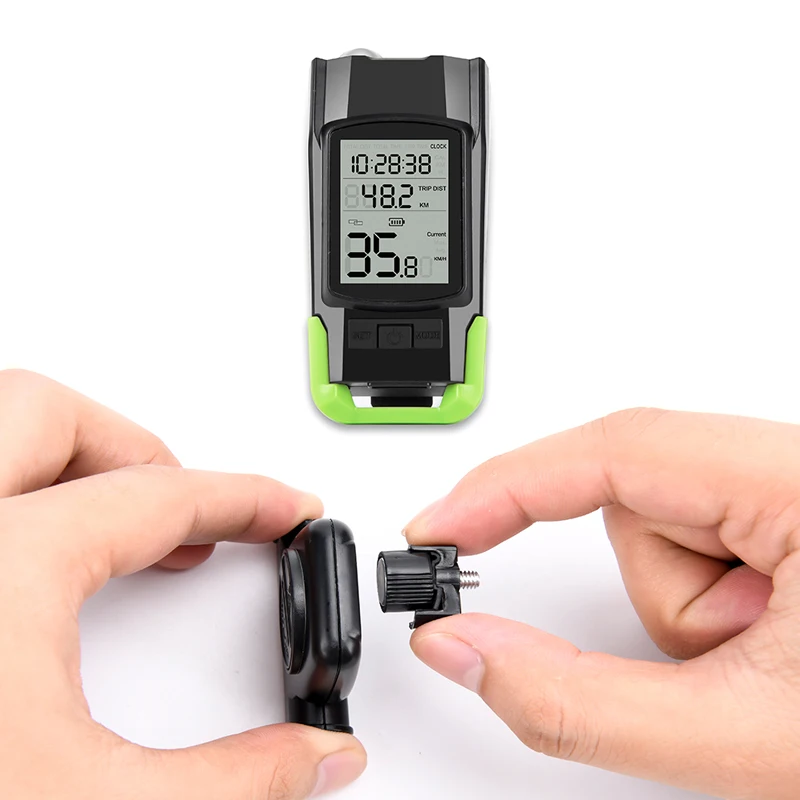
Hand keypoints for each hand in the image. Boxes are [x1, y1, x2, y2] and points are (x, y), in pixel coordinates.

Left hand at [0, 370, 365, 798]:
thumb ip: (232, 780)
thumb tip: (317, 759)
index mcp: (2, 565)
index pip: (159, 496)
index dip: (245, 498)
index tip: (285, 509)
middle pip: (49, 415)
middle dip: (140, 449)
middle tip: (194, 509)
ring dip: (70, 456)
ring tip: (124, 520)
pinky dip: (24, 498)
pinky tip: (53, 566)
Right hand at [404, 408, 799, 799]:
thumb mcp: (749, 739)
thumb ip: (579, 702)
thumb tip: (464, 648)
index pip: (614, 449)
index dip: (506, 485)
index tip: (439, 527)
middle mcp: (797, 465)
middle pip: (640, 500)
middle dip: (663, 598)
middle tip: (733, 662)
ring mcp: (792, 490)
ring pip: (666, 530)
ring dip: (692, 610)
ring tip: (771, 661)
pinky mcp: (790, 517)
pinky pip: (700, 543)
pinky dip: (713, 605)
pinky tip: (780, 643)